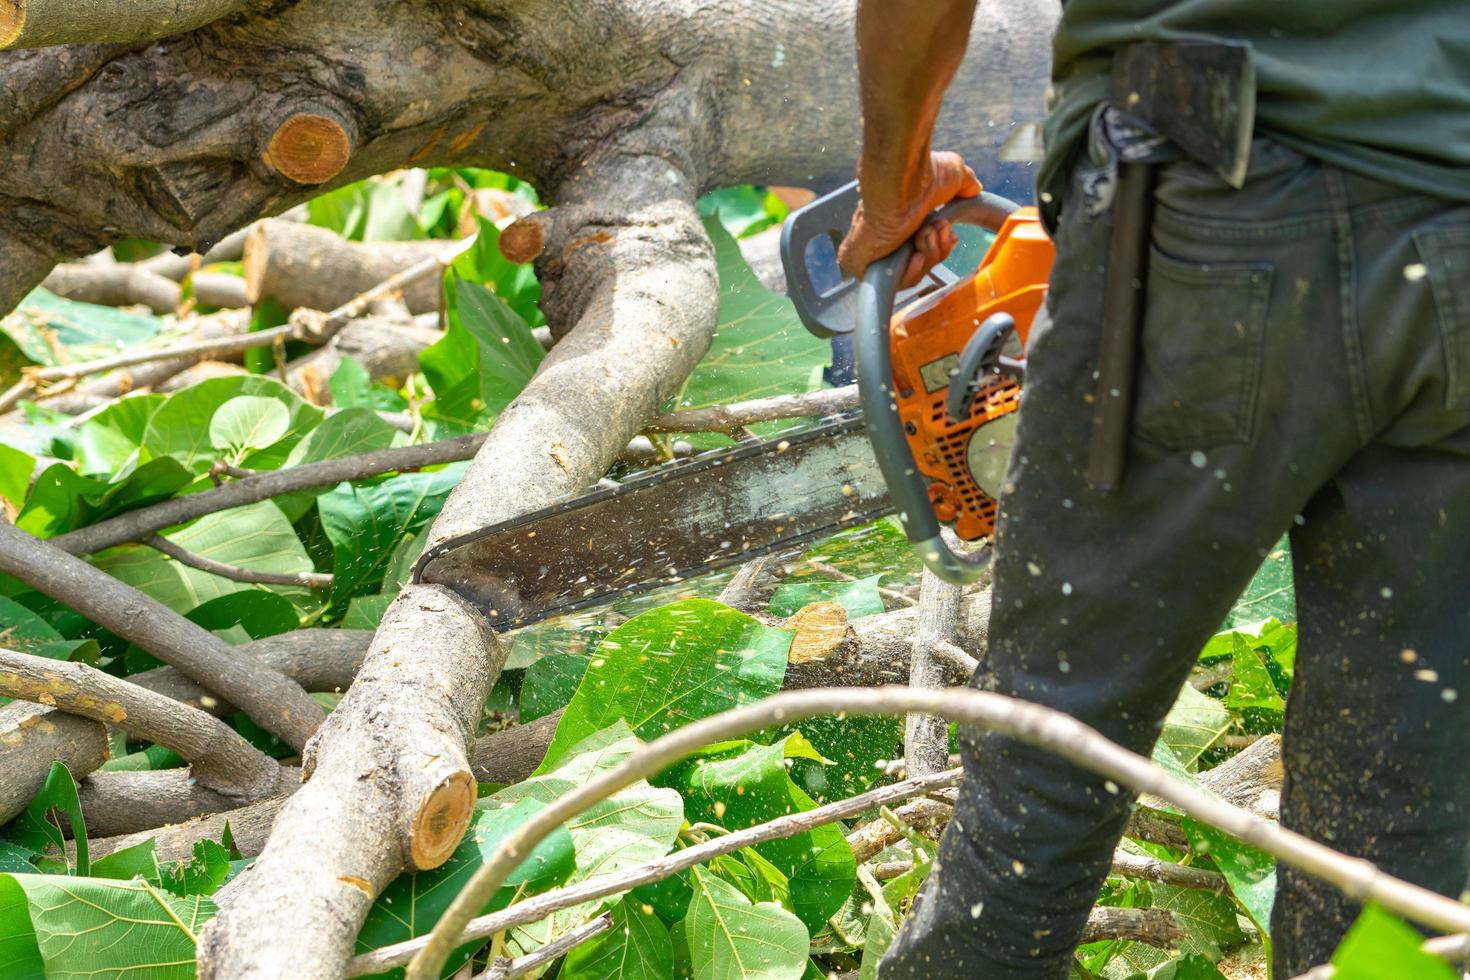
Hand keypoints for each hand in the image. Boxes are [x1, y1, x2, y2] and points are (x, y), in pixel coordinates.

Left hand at [838, 150, 981, 288]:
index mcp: (900, 221)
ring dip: (928, 255)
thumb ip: (963, 183)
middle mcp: (885, 237)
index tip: (953, 236)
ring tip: (925, 233)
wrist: (900, 182)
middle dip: (937, 248)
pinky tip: (917, 255)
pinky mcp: (859, 263)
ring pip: (911, 273)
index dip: (941, 247)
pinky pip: (890, 282)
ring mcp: (871, 252)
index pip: (923, 248)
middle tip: (938, 228)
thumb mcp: (952, 175)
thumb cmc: (921, 175)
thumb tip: (975, 188)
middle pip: (920, 264)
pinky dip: (911, 272)